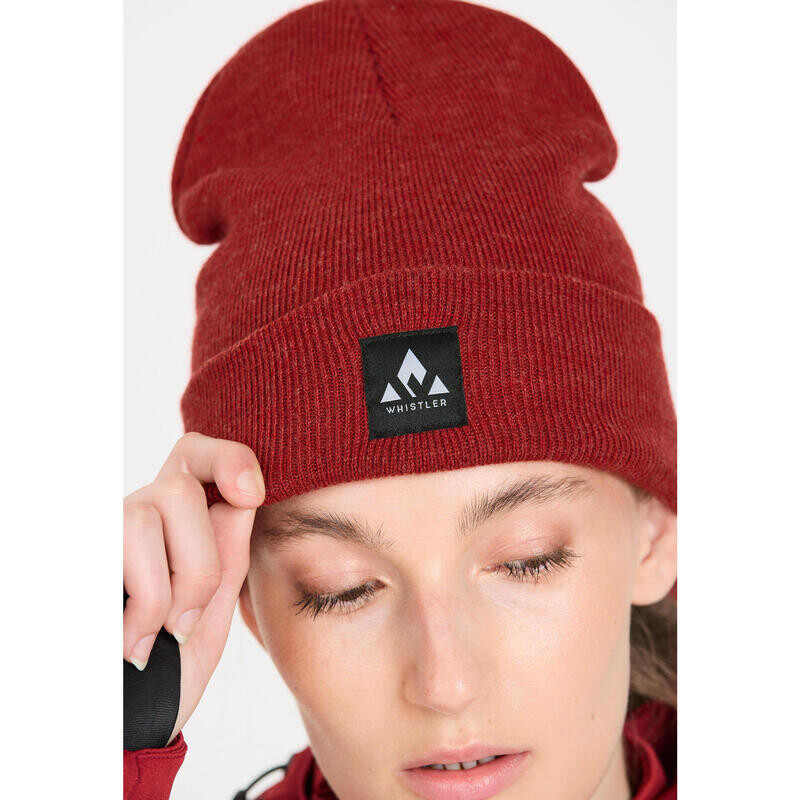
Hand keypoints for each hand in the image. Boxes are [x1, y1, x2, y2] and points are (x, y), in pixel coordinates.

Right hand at [123, 432, 264, 743]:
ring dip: (166, 588)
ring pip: (146, 514)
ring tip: (154, 635)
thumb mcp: (210, 618)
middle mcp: (134, 519)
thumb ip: (228, 562)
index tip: (253, 493)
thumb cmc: (167, 674)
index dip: (228, 459)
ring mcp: (99, 537)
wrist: (121, 731)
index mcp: (177, 526)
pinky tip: (129, 642)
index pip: (196, 455)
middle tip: (187, 620)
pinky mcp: (76, 562)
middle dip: (200, 562)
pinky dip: (139, 602)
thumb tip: (242, 503)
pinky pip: (114, 548)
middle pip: (180, 488)